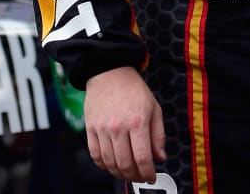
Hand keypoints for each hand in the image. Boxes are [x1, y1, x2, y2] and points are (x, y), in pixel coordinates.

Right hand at [84, 66, 166, 182]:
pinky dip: (103, 165)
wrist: (109, 72)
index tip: (151, 177)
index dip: (148, 173)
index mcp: (137, 121)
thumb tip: (160, 157)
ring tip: (127, 172)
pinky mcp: (90, 128)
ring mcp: (102, 128)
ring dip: (119, 173)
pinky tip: (111, 165)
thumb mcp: (154, 108)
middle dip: (135, 176)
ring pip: (110, 163)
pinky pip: (95, 154)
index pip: (142, 158)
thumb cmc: (133, 89)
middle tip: (140, 176)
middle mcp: (118, 127)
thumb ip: (158, 135)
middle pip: (125, 164)